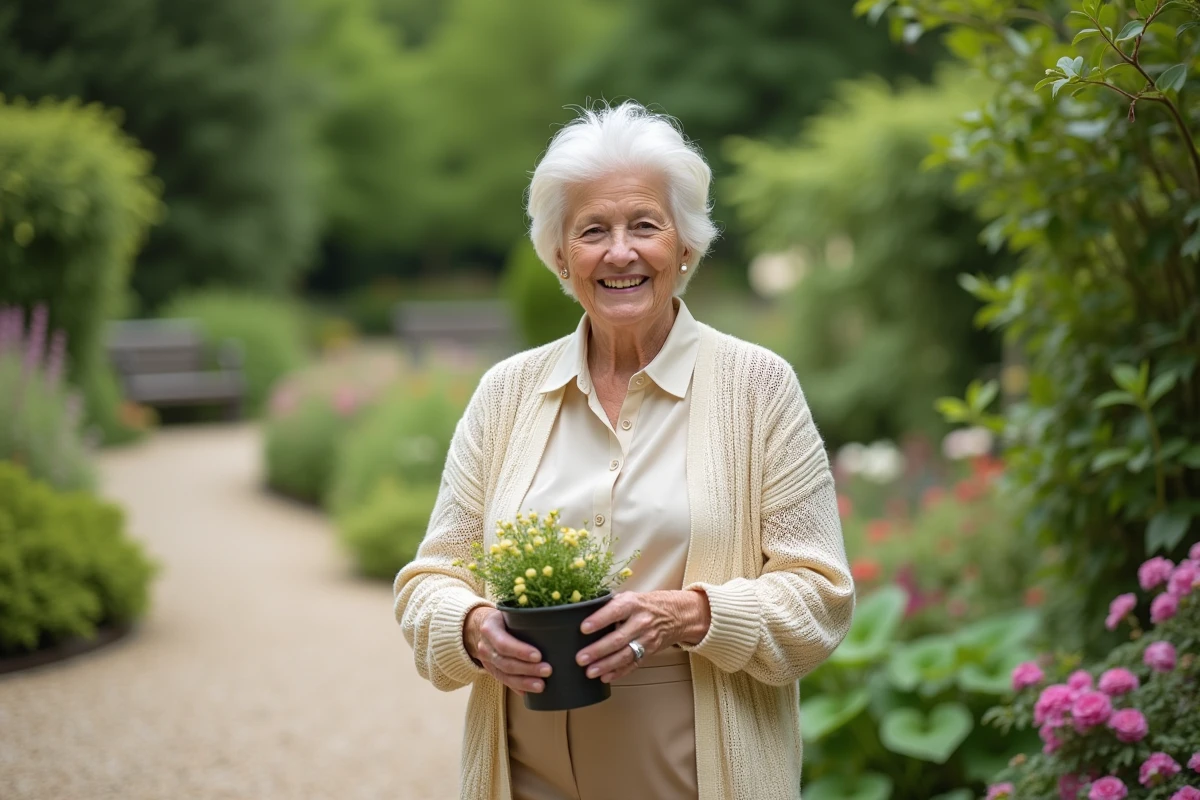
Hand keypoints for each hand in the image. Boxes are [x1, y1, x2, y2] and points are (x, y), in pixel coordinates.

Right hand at [463, 606, 551, 694]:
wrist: (477, 626)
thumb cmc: (501, 617)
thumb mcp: (507, 612)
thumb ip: (523, 617)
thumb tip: (552, 620)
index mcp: (490, 628)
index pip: (503, 643)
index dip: (520, 651)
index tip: (539, 655)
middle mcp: (485, 646)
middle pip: (506, 662)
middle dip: (527, 669)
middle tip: (547, 670)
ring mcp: (486, 661)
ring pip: (504, 675)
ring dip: (524, 682)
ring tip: (541, 685)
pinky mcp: (491, 670)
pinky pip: (504, 681)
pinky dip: (517, 687)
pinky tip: (528, 692)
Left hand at [575, 589, 710, 683]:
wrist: (676, 614)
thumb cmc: (645, 605)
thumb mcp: (630, 597)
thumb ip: (610, 605)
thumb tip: (581, 613)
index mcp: (633, 604)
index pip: (615, 611)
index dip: (599, 620)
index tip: (583, 628)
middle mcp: (641, 622)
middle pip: (618, 638)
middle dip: (598, 650)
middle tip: (581, 658)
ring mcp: (647, 639)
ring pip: (625, 655)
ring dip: (606, 665)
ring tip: (590, 671)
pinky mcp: (649, 652)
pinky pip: (633, 664)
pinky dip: (619, 672)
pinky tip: (606, 677)